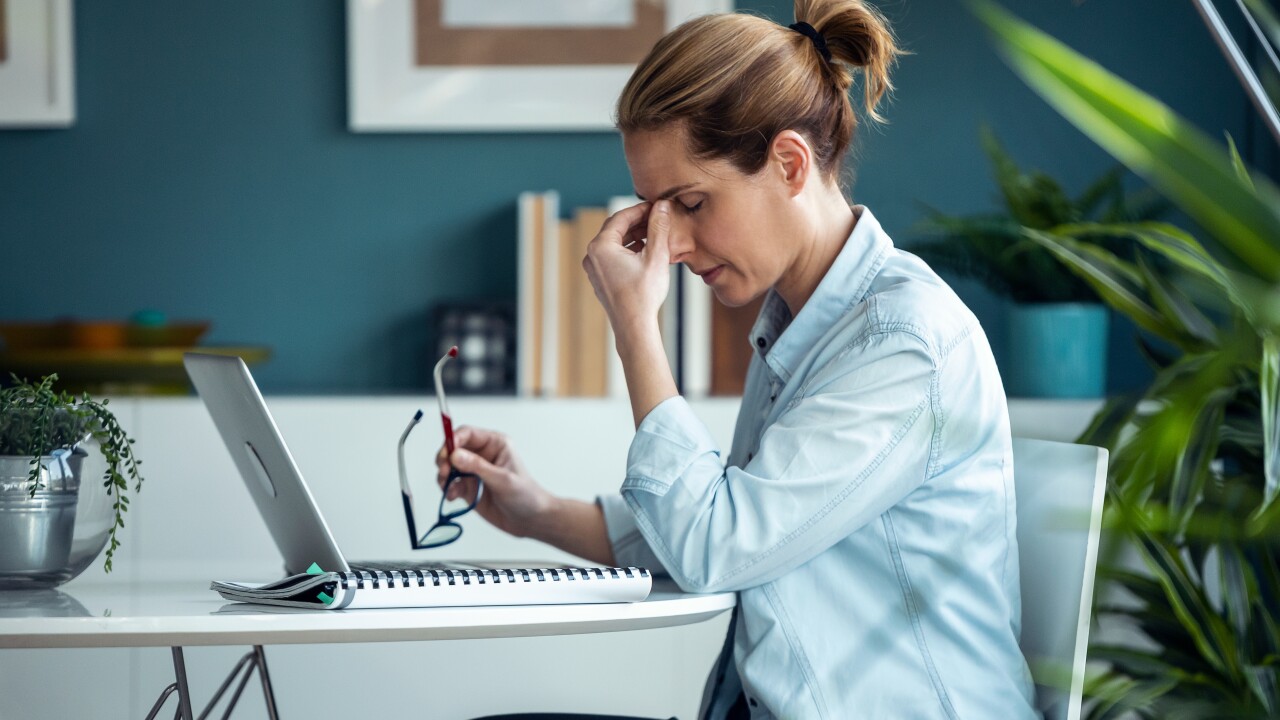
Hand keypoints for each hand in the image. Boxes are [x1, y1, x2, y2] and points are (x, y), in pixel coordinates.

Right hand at [435, 425, 553, 538]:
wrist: (530, 520)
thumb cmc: (526, 495)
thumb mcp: (502, 479)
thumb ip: (477, 467)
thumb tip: (455, 455)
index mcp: (495, 444)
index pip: (467, 434)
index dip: (453, 440)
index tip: (446, 454)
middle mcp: (482, 454)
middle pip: (454, 448)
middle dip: (445, 459)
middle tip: (443, 471)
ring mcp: (474, 471)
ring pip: (449, 466)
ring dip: (443, 474)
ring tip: (447, 486)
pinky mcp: (468, 487)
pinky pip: (451, 483)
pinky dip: (447, 488)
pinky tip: (452, 496)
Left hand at [582, 200, 672, 337]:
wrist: (634, 326)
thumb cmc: (644, 293)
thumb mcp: (656, 255)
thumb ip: (658, 227)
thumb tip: (662, 205)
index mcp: (601, 246)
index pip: (621, 217)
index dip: (641, 209)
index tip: (657, 206)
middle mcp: (592, 255)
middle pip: (616, 229)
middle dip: (637, 222)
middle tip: (657, 217)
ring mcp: (593, 268)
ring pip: (614, 243)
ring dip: (634, 236)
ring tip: (655, 234)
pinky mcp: (599, 278)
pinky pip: (613, 256)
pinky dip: (628, 250)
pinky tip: (646, 251)